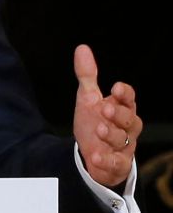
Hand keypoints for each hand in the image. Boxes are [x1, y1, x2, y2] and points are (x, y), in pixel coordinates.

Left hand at [71, 45, 139, 188]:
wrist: (91, 154)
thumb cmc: (95, 122)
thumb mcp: (88, 99)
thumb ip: (87, 76)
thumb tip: (82, 48)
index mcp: (122, 109)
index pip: (129, 99)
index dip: (125, 94)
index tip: (116, 87)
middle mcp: (126, 128)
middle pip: (130, 120)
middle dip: (119, 114)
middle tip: (106, 108)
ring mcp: (123, 147)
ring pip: (124, 140)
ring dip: (112, 135)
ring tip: (99, 129)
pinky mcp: (117, 165)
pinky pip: (116, 163)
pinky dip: (106, 160)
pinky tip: (95, 155)